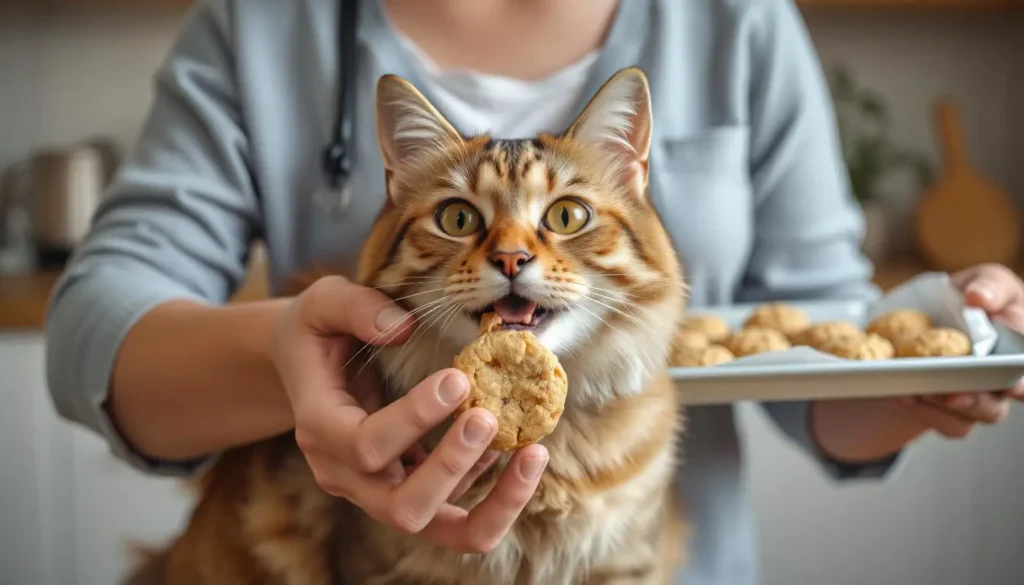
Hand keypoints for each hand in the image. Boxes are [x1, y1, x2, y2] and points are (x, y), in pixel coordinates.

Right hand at [272, 275, 548, 552]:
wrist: (305, 369)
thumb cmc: (316, 333)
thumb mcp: (321, 303)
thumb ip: (355, 308)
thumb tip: (403, 328)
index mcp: (321, 430)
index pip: (365, 446)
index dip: (414, 419)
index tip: (459, 378)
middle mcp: (347, 476)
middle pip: (403, 509)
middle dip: (452, 467)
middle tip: (489, 417)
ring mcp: (379, 493)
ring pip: (440, 528)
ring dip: (493, 501)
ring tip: (532, 452)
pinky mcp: (411, 492)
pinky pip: (458, 514)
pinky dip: (493, 486)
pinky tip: (518, 447)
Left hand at [895, 263, 1023, 438]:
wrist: (928, 322)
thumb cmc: (967, 299)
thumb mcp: (982, 280)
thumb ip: (990, 285)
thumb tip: (979, 297)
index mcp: (1022, 343)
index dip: (1018, 372)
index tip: (1004, 377)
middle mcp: (1012, 374)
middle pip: (1013, 393)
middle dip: (984, 397)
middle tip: (955, 394)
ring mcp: (988, 396)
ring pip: (984, 413)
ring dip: (952, 406)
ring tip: (921, 391)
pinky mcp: (958, 412)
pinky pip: (952, 424)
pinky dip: (929, 414)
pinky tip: (905, 397)